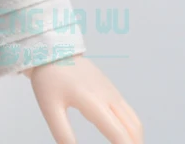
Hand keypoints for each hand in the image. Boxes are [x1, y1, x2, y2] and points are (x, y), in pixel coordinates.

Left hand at [24, 55, 142, 142]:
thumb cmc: (48, 79)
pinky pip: (128, 112)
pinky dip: (132, 129)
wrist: (51, 50)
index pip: (118, 134)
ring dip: (136, 139)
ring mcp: (111, 90)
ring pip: (134, 121)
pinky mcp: (111, 88)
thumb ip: (63, 134)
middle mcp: (108, 96)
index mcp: (93, 101)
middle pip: (133, 130)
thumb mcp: (50, 108)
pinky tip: (123, 139)